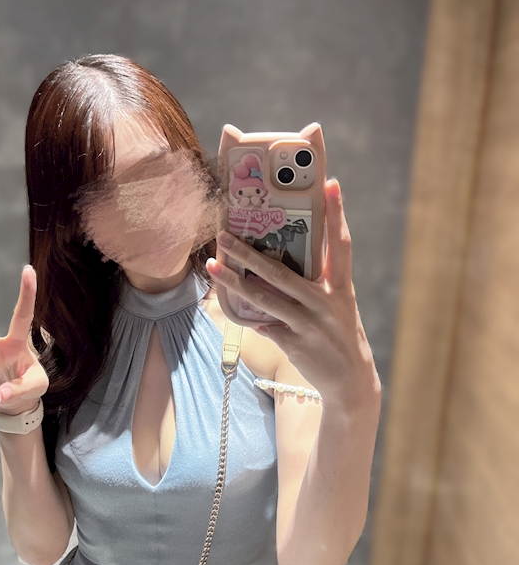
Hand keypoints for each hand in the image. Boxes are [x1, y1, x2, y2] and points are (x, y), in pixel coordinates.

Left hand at [206, 179, 380, 410]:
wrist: (350, 382)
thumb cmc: (338, 336)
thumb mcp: (337, 307)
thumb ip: (316, 285)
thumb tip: (280, 263)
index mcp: (341, 288)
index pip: (340, 244)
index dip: (337, 214)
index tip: (330, 183)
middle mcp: (326, 303)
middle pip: (281, 272)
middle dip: (249, 252)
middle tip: (225, 234)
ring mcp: (309, 325)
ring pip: (264, 298)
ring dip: (235, 281)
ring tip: (213, 266)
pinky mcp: (295, 344)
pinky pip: (262, 324)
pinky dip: (245, 314)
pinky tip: (226, 302)